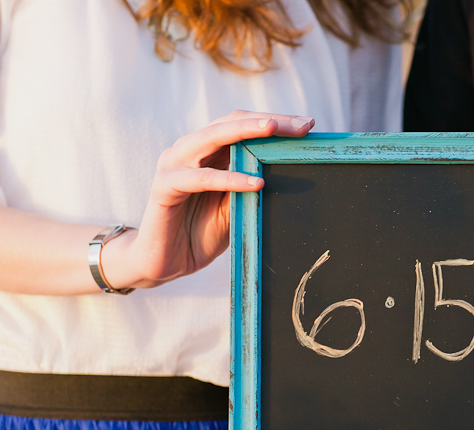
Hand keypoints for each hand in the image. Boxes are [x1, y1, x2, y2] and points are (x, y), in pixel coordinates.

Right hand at [100, 110, 314, 289]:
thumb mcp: (236, 207)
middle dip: (269, 121)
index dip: (275, 122)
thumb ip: (252, 184)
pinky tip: (256, 182)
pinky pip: (201, 179)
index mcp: (208, 151)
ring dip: (246, 132)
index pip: (243, 124)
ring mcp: (174, 165)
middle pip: (231, 122)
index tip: (309, 125)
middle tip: (302, 126)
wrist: (165, 263)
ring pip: (212, 137)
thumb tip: (290, 170)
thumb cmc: (200, 233)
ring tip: (275, 132)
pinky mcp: (165, 186)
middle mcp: (190, 150)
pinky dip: (229, 179)